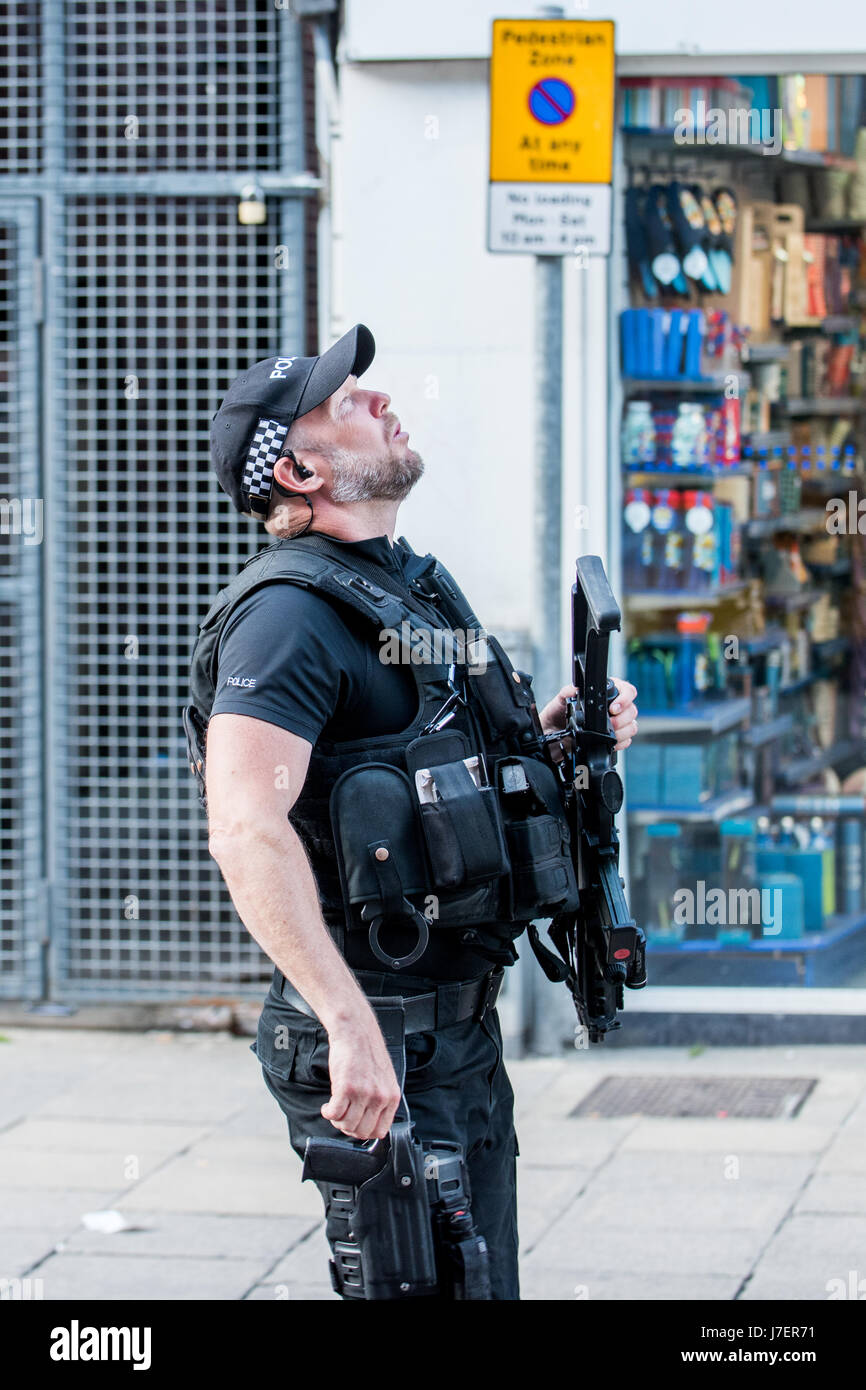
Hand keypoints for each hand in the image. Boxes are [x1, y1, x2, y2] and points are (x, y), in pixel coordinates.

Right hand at [320, 1009, 401, 1140]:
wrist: (356, 1030)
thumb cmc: (367, 1052)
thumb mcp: (384, 1078)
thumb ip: (381, 1100)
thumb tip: (369, 1122)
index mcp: (392, 1096)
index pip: (380, 1131)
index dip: (364, 1132)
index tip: (355, 1125)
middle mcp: (380, 1097)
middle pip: (362, 1132)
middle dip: (348, 1128)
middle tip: (341, 1117)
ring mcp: (364, 1093)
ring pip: (347, 1124)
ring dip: (336, 1120)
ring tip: (334, 1108)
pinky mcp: (346, 1087)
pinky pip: (334, 1114)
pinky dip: (327, 1113)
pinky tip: (327, 1106)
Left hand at [538, 676, 637, 752]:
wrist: (552, 736)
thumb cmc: (556, 715)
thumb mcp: (560, 702)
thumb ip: (567, 692)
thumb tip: (574, 689)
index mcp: (604, 694)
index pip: (626, 690)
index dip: (625, 698)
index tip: (614, 707)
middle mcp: (612, 707)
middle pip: (632, 710)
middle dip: (623, 717)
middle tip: (611, 723)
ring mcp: (615, 723)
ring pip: (632, 725)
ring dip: (623, 731)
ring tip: (610, 733)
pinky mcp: (614, 739)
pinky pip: (626, 741)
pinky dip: (621, 742)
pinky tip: (611, 743)